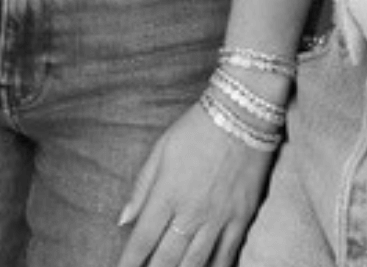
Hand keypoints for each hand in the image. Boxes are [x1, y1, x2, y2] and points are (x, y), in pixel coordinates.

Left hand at [115, 100, 275, 266]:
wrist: (242, 113)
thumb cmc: (197, 128)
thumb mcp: (161, 150)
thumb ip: (142, 188)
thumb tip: (123, 220)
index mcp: (167, 194)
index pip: (142, 240)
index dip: (130, 263)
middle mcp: (191, 212)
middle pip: (166, 259)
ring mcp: (218, 217)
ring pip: (195, 262)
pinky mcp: (241, 217)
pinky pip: (227, 254)